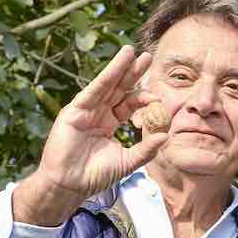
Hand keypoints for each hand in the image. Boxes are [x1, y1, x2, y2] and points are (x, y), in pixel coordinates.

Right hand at [14, 46, 165, 225]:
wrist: (70, 185)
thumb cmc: (95, 176)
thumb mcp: (127, 161)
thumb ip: (146, 149)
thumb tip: (166, 136)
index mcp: (109, 123)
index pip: (129, 104)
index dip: (144, 99)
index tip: (159, 98)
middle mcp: (98, 113)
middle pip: (119, 89)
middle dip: (133, 73)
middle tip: (148, 57)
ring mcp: (85, 110)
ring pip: (106, 85)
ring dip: (119, 67)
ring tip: (131, 51)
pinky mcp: (74, 111)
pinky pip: (93, 91)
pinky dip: (106, 77)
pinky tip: (117, 65)